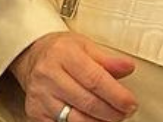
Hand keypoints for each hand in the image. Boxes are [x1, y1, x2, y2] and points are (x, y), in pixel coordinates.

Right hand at [10, 31, 137, 120]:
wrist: (32, 56)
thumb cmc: (61, 51)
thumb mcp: (85, 46)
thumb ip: (108, 60)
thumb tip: (128, 67)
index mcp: (63, 54)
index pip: (95, 79)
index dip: (117, 95)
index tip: (130, 103)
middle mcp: (48, 74)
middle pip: (87, 102)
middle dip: (111, 112)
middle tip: (124, 113)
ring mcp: (40, 95)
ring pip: (76, 119)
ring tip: (110, 118)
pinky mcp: (35, 111)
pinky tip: (91, 120)